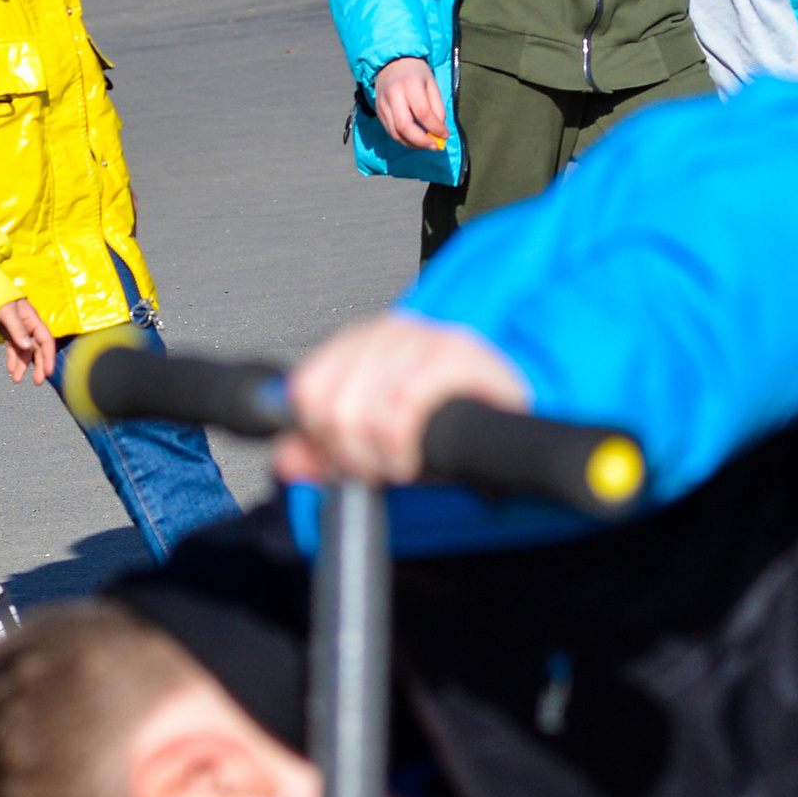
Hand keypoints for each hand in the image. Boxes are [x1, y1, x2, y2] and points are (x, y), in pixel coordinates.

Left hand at [0, 296, 56, 383]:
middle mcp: (29, 327)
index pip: (46, 341)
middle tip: (38, 382)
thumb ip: (17, 329)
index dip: (49, 356)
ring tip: (16, 380)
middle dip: (39, 366)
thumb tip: (27, 347)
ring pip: (24, 352)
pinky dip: (12, 359)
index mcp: (33, 320)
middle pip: (37, 349)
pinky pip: (13, 349)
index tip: (48, 372)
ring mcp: (19, 331)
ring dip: (22, 366)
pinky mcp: (9, 333)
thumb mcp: (7, 313)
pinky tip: (10, 369)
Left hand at [276, 312, 529, 486]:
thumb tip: (286, 458)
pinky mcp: (455, 353)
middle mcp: (387, 331)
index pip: (305, 388)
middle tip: (376, 466)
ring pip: (363, 413)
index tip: (344, 458)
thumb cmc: (447, 421)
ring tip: (399, 462)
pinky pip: (402, 408)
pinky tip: (413, 457)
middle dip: (350, 453)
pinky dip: (402, 447)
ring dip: (380, 457)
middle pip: (331, 406)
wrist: (511, 415)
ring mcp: (422, 337)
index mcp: (360, 342)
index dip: (320, 437)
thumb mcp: (374, 441)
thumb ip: (324, 450)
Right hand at [372, 56, 448, 151]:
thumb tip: (440, 131)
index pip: (423, 113)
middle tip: (434, 146)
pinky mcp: (378, 111)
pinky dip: (403, 139)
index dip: (435, 128)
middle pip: (404, 127)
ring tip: (425, 145)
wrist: (391, 62)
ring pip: (395, 133)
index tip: (445, 136)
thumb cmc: (416, 72)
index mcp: (410, 85)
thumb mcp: (432, 84)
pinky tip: (414, 140)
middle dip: (421, 141)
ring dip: (412, 144)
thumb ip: (437, 108)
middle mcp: (393, 95)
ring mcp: (382, 104)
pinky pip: (390, 131)